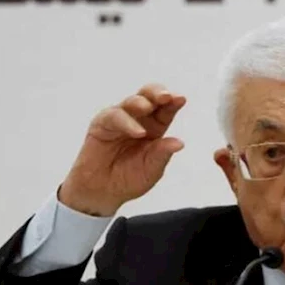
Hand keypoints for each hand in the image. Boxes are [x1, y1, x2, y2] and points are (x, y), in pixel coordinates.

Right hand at [59, 84, 186, 215]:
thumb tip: (180, 143)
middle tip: (166, 96)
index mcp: (155, 128)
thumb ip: (162, 155)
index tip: (181, 99)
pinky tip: (137, 132)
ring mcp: (120, 119)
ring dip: (141, 102)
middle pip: (149, 97)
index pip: (165, 110)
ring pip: (131, 102)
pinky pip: (114, 117)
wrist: (102, 191)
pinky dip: (126, 122)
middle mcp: (139, 120)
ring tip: (148, 107)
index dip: (173, 102)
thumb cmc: (128, 179)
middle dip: (157, 92)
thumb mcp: (151, 170)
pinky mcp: (102, 124)